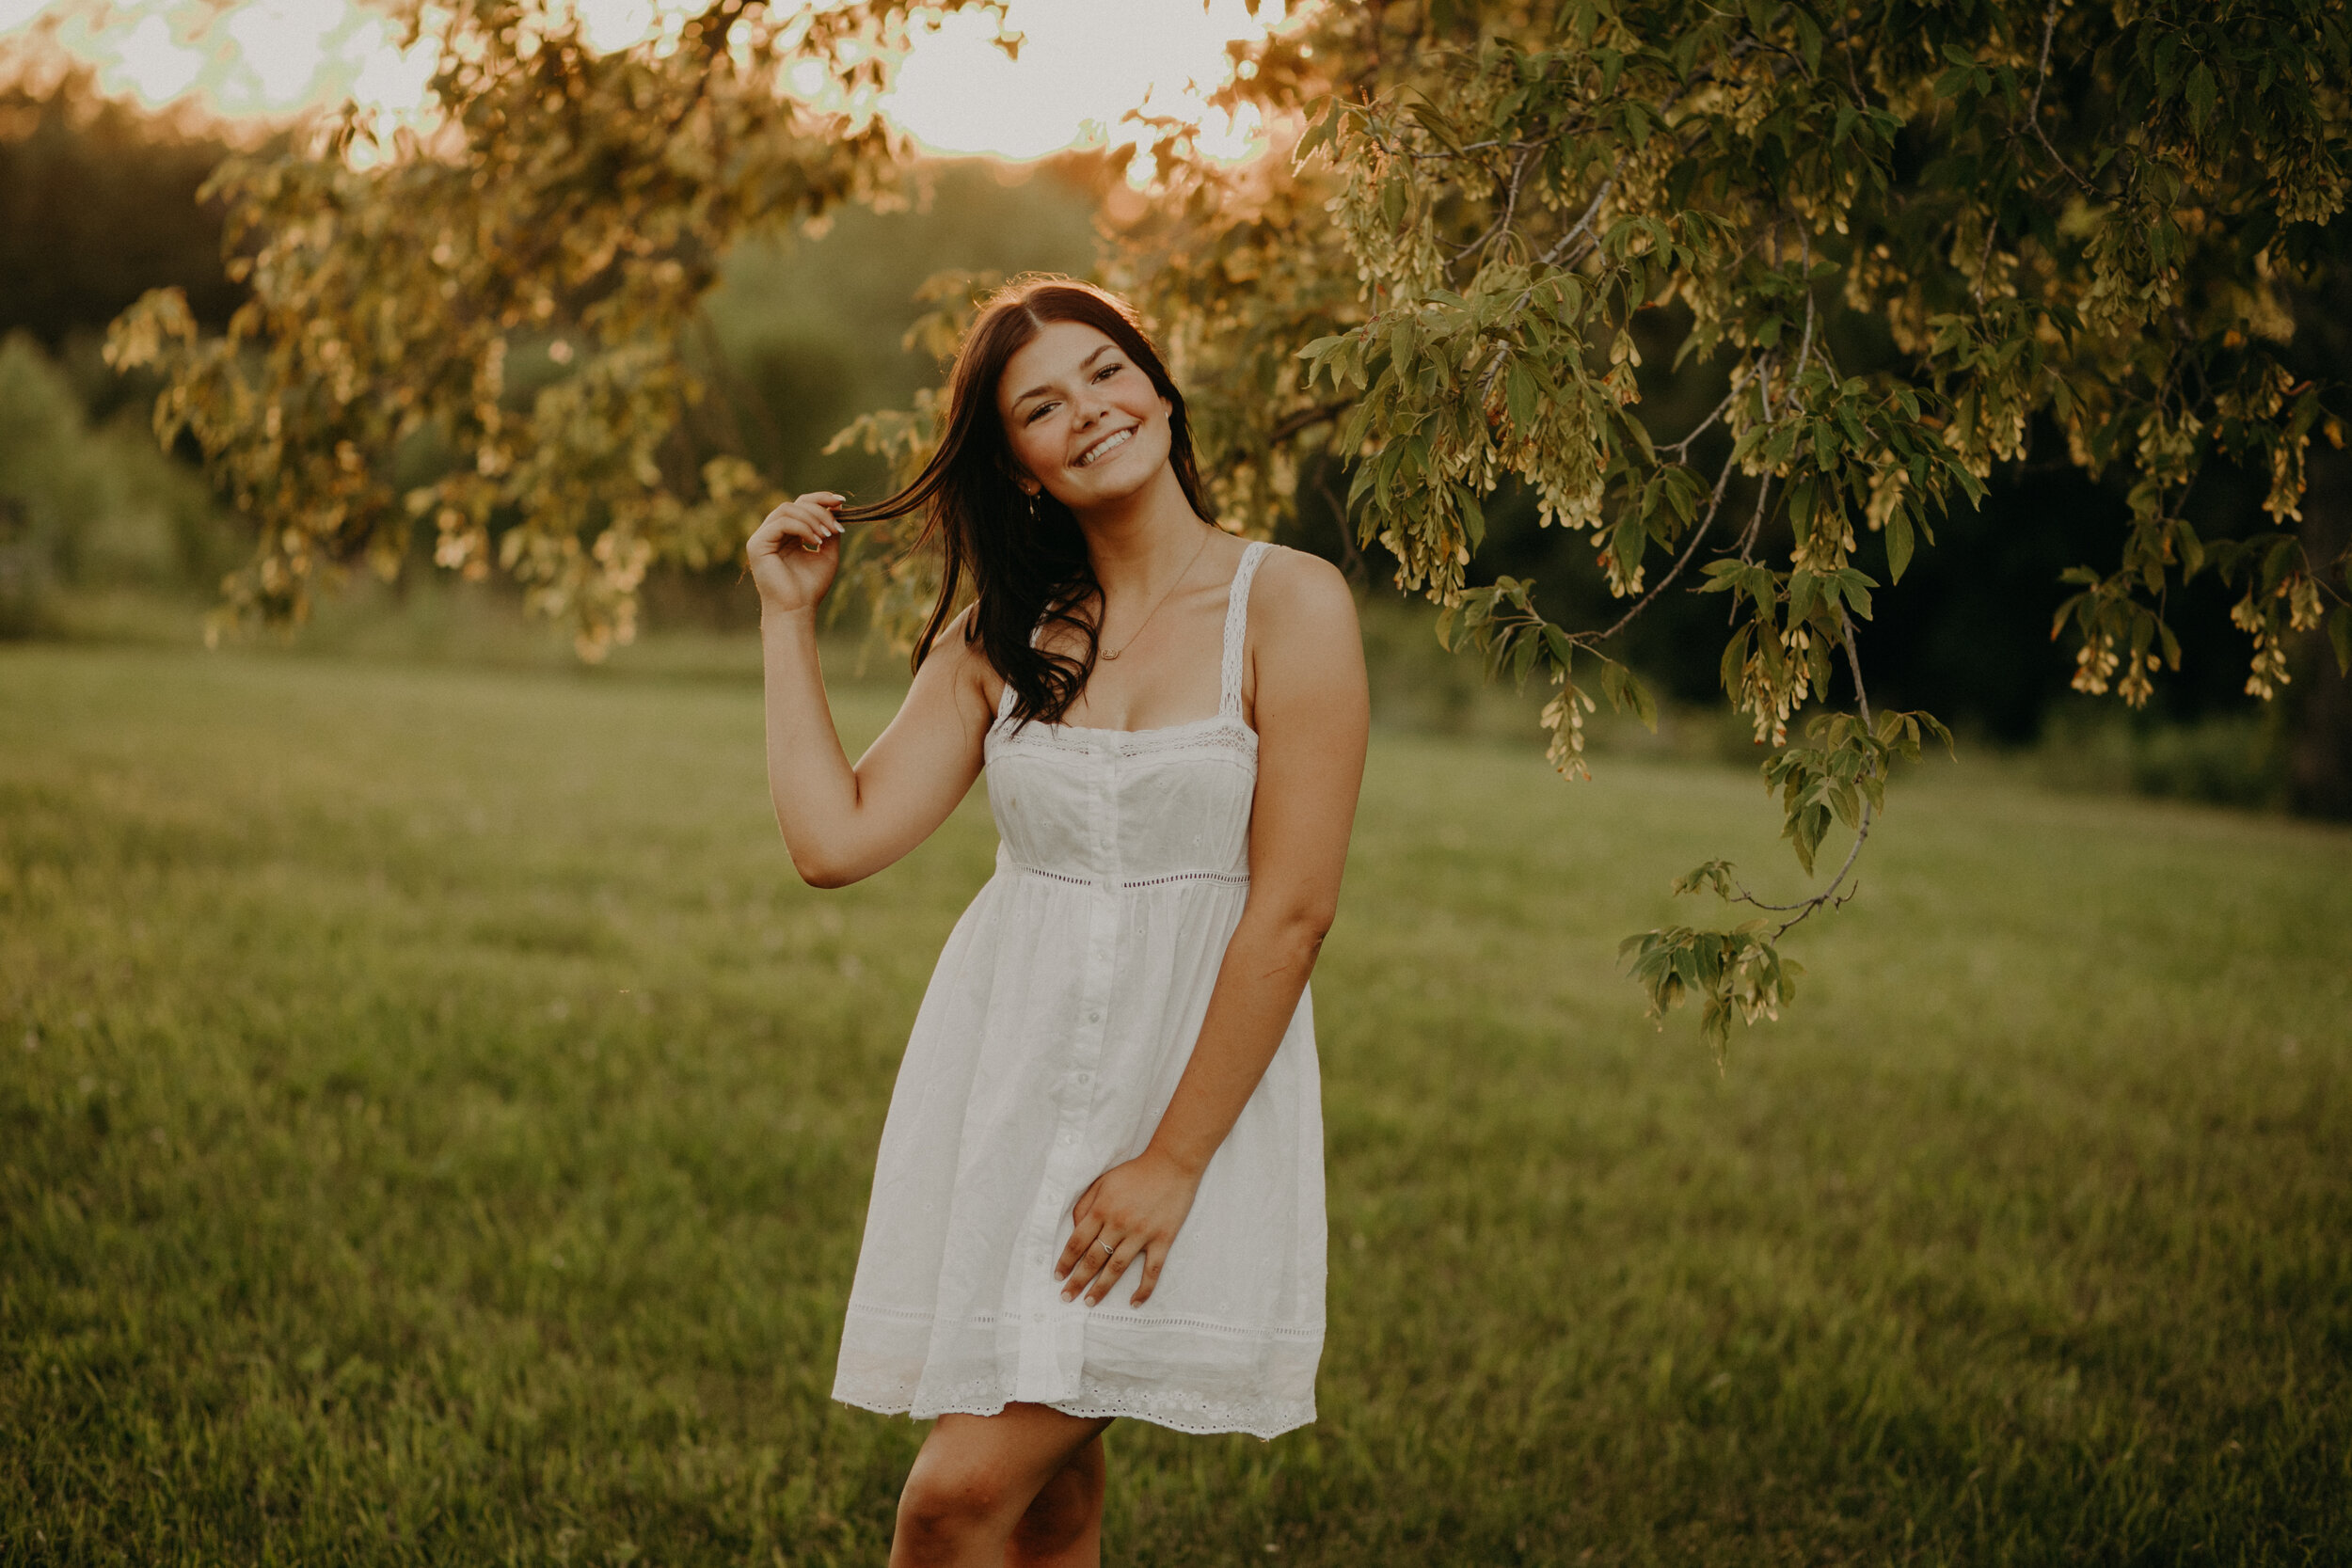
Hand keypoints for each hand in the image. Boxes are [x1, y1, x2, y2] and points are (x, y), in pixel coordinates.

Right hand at [745, 492, 845, 612]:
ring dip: (812, 518)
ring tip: (827, 535)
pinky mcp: (757, 544)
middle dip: (819, 509)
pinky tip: (816, 541)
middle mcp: (772, 533)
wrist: (797, 610)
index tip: (842, 502)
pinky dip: (802, 527)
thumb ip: (830, 532)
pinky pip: (782, 523)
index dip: (821, 499)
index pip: (801, 505)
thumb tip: (837, 509)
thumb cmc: (810, 588)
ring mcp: (762, 537)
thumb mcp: (827, 555)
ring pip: (787, 509)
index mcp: (787, 534)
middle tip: (837, 525)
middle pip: (794, 504)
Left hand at [1055, 1147, 1202, 1307]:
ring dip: (1101, 1288)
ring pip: (1117, 1268)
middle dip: (1077, 1280)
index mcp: (1102, 1209)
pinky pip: (1152, 1270)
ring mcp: (1141, 1234)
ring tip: (1089, 1302)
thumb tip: (1075, 1229)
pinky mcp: (1162, 1239)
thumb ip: (1085, 1205)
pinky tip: (1134, 1302)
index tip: (1058, 1276)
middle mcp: (1118, 1224)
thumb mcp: (1103, 1182)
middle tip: (1066, 1297)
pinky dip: (1144, 1289)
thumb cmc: (1135, 1172)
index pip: (1077, 1242)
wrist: (1172, 1164)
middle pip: (1093, 1259)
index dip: (1065, 1261)